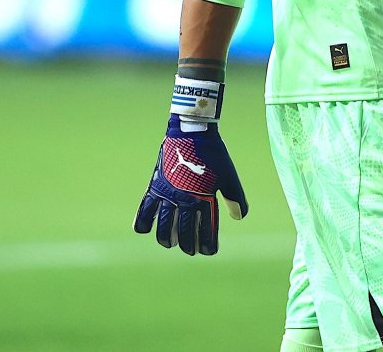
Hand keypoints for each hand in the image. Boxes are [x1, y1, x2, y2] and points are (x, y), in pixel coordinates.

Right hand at [133, 116, 248, 255]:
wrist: (192, 130)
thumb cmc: (214, 154)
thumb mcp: (228, 175)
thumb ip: (234, 197)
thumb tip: (239, 217)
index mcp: (204, 197)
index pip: (205, 229)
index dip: (207, 243)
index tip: (209, 252)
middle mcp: (185, 198)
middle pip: (184, 230)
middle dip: (188, 244)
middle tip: (190, 250)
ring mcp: (169, 193)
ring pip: (164, 225)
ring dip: (166, 237)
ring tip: (169, 244)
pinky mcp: (156, 185)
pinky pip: (145, 208)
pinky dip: (142, 221)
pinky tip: (143, 230)